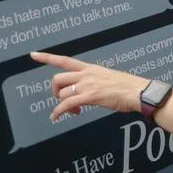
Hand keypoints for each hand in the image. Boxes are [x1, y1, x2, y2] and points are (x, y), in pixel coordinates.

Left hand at [32, 52, 148, 120]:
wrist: (139, 92)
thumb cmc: (129, 87)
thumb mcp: (109, 78)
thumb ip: (96, 81)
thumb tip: (89, 89)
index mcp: (90, 68)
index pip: (65, 60)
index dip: (47, 57)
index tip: (33, 54)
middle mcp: (86, 74)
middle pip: (58, 79)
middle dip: (55, 91)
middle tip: (62, 100)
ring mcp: (87, 85)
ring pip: (62, 93)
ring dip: (63, 104)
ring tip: (74, 111)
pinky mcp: (90, 97)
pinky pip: (66, 104)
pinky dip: (58, 112)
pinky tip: (56, 117)